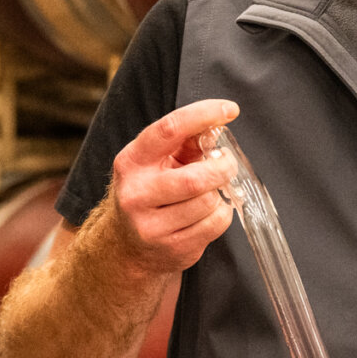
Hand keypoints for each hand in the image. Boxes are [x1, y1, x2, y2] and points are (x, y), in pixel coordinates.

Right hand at [107, 98, 240, 274]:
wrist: (127, 246)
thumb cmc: (149, 193)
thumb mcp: (156, 162)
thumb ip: (185, 142)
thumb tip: (217, 124)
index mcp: (132, 161)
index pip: (169, 129)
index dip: (203, 115)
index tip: (229, 110)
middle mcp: (136, 193)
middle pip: (196, 178)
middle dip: (222, 168)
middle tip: (227, 164)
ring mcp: (152, 225)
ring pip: (208, 202)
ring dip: (219, 194)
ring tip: (209, 193)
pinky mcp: (171, 247)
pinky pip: (214, 224)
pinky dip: (221, 214)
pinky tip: (208, 212)